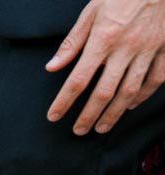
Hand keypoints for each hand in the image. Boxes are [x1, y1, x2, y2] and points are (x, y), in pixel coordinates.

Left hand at [47, 0, 164, 134]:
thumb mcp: (91, 12)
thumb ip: (72, 42)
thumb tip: (52, 67)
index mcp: (103, 39)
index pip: (78, 79)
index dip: (64, 101)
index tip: (54, 116)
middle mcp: (126, 48)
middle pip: (104, 92)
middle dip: (89, 116)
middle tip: (78, 131)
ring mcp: (148, 50)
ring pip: (130, 92)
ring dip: (114, 113)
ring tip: (102, 127)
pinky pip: (156, 79)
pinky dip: (143, 96)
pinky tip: (130, 106)